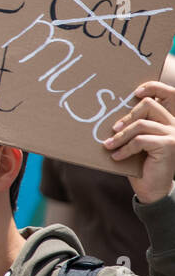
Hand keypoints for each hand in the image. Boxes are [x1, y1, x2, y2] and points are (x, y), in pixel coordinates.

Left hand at [106, 82, 174, 203]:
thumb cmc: (139, 163)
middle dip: (127, 115)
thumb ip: (131, 126)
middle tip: (112, 129)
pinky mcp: (168, 145)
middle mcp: (173, 124)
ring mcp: (173, 134)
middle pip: (149, 105)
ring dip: (121, 136)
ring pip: (141, 124)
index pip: (166, 94)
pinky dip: (125, 148)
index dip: (152, 87)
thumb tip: (107, 109)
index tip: (134, 92)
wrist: (151, 188)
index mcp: (166, 120)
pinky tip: (117, 156)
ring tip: (108, 145)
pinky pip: (140, 140)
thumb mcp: (134, 141)